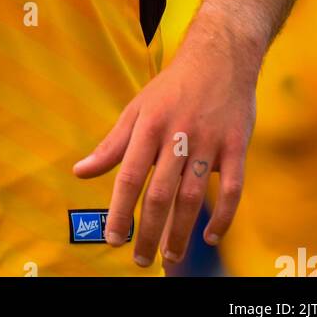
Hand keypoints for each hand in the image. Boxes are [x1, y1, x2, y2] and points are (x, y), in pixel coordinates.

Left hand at [72, 18, 257, 266]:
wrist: (219, 56)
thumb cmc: (173, 87)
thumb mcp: (137, 108)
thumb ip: (112, 145)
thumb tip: (80, 172)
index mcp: (148, 125)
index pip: (129, 175)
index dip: (120, 210)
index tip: (112, 239)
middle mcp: (177, 135)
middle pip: (161, 193)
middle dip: (149, 231)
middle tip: (141, 260)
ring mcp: (209, 141)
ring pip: (194, 195)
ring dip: (182, 231)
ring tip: (171, 256)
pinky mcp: (237, 145)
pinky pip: (233, 188)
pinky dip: (223, 215)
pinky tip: (210, 236)